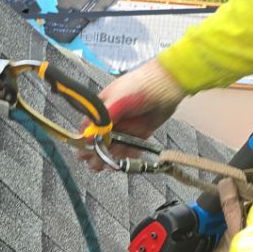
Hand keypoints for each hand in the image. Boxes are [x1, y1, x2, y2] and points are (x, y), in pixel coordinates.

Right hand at [74, 56, 186, 170]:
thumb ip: (102, 121)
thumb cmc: (139, 88)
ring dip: (110, 157)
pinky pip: (130, 149)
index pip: (88, 127)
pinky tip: (123, 163)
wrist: (168, 85)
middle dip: (95, 153)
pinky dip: (126, 157)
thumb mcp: (117, 101)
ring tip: (108, 167)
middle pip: (99, 140)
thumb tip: (86, 138)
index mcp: (102, 109)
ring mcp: (126, 127)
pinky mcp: (139, 134)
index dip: (85, 141)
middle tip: (94, 164)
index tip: (84, 152)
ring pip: (114, 147)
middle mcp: (112, 120)